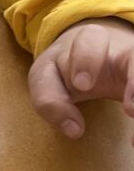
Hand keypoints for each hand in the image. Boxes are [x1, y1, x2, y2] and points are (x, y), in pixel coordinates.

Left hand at [28, 17, 133, 140]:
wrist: (89, 55)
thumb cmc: (62, 69)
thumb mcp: (45, 79)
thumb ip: (50, 101)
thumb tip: (74, 130)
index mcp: (89, 41)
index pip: (90, 40)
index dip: (87, 60)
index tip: (82, 85)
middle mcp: (122, 49)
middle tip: (129, 108)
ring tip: (133, 116)